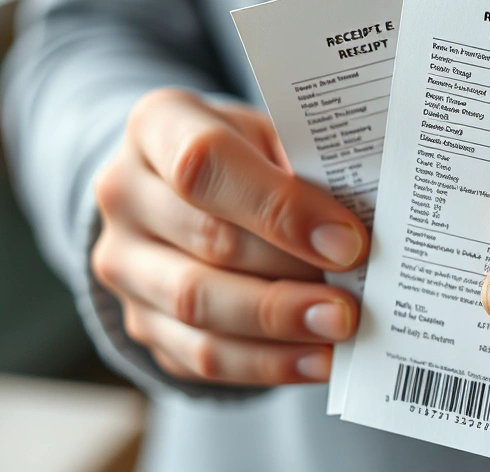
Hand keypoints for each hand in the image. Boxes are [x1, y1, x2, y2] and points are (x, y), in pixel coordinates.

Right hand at [92, 89, 369, 385]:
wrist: (179, 189)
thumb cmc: (244, 155)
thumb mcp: (270, 136)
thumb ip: (307, 167)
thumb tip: (367, 225)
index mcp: (158, 126)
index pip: (205, 163)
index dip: (279, 207)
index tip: (347, 242)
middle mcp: (124, 193)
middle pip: (207, 242)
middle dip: (290, 277)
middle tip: (353, 301)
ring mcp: (122, 263)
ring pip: (198, 306)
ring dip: (279, 327)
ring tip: (339, 331)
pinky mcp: (140, 320)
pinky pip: (201, 355)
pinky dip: (266, 363)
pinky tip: (317, 360)